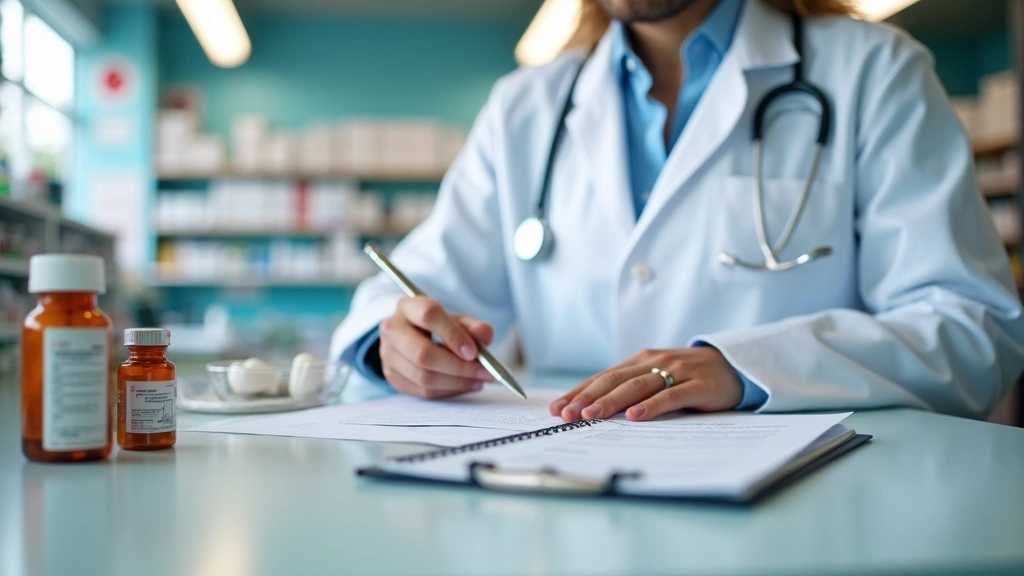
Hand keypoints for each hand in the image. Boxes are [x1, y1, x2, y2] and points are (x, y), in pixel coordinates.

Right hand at [379, 296, 493, 398]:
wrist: (413, 338)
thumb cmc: (438, 327)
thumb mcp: (457, 320)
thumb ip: (473, 326)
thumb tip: (484, 333)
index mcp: (408, 307)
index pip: (429, 315)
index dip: (453, 335)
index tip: (474, 352)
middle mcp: (392, 329)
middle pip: (423, 353)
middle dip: (459, 367)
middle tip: (484, 372)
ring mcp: (388, 354)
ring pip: (423, 376)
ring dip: (457, 382)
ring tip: (479, 380)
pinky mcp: (391, 376)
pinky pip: (422, 391)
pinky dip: (448, 391)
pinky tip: (464, 385)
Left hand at [549, 347, 742, 421]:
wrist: (735, 366)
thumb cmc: (689, 377)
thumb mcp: (657, 378)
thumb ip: (631, 389)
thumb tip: (592, 410)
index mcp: (640, 361)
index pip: (602, 377)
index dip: (579, 392)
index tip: (557, 408)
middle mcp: (654, 362)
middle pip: (614, 381)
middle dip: (587, 398)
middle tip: (566, 414)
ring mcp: (676, 371)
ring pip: (637, 387)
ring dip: (611, 402)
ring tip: (591, 416)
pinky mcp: (698, 385)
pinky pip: (671, 396)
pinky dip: (652, 406)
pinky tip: (635, 417)